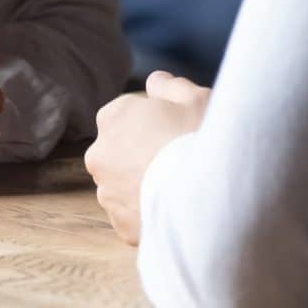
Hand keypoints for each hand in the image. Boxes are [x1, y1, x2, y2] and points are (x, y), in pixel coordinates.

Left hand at [85, 71, 211, 244]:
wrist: (207, 198)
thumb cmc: (201, 140)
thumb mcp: (196, 98)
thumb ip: (171, 86)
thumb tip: (155, 82)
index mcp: (114, 117)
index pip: (126, 115)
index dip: (154, 121)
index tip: (176, 129)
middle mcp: (100, 154)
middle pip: (121, 150)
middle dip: (143, 154)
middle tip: (179, 158)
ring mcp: (108, 193)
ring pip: (124, 185)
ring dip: (144, 184)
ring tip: (180, 188)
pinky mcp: (121, 226)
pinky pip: (134, 216)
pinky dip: (150, 213)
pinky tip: (176, 209)